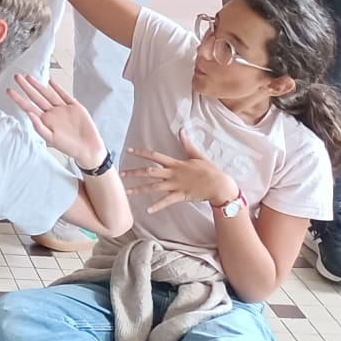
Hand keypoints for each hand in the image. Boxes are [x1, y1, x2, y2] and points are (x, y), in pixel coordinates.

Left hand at [6, 74, 105, 166]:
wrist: (88, 148)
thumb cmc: (69, 147)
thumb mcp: (50, 139)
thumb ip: (39, 127)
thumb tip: (28, 114)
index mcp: (45, 121)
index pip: (28, 107)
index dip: (18, 99)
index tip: (9, 91)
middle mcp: (52, 113)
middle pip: (36, 97)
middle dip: (26, 87)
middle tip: (16, 77)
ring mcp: (62, 109)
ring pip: (48, 94)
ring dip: (39, 85)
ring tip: (29, 77)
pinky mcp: (74, 107)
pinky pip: (64, 95)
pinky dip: (58, 88)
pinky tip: (51, 82)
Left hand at [123, 129, 238, 213]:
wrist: (219, 185)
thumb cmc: (209, 170)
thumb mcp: (196, 155)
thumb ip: (186, 144)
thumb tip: (181, 130)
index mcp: (175, 163)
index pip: (155, 156)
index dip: (141, 152)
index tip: (129, 150)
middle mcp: (173, 174)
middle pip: (150, 172)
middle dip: (134, 172)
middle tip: (121, 174)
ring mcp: (176, 185)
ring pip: (154, 187)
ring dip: (140, 189)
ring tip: (127, 192)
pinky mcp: (180, 196)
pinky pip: (166, 202)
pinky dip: (157, 206)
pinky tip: (147, 210)